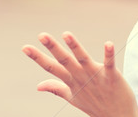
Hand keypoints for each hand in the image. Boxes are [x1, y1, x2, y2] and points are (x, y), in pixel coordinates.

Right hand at [22, 32, 137, 116]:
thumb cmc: (94, 104)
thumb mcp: (72, 96)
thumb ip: (56, 88)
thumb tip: (38, 86)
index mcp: (71, 81)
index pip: (52, 68)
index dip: (38, 58)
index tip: (25, 47)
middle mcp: (81, 78)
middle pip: (65, 61)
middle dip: (53, 48)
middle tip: (42, 35)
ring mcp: (96, 78)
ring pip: (84, 60)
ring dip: (75, 47)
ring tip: (66, 34)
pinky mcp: (112, 77)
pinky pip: (110, 64)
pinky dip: (109, 55)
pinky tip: (108, 43)